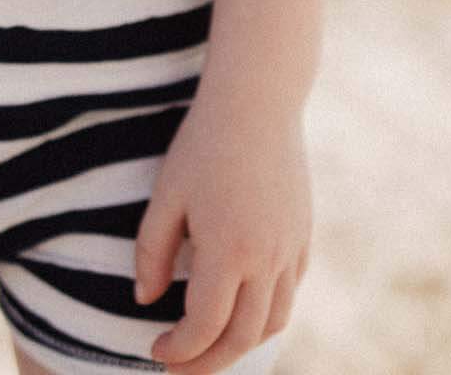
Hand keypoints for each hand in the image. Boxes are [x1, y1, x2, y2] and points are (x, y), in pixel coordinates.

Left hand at [133, 88, 309, 370]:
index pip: (205, 327)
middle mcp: (267, 259)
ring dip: (241, 345)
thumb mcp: (166, 194)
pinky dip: (266, 315)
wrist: (258, 101)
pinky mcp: (304, 236)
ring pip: (273, 322)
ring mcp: (291, 249)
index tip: (156, 350)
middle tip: (179, 368)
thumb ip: (151, 252)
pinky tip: (242, 310)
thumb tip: (146, 301)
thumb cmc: (203, 144)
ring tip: (210, 348)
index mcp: (228, 251)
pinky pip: (289, 293)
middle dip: (209, 364)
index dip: (179, 350)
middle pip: (242, 338)